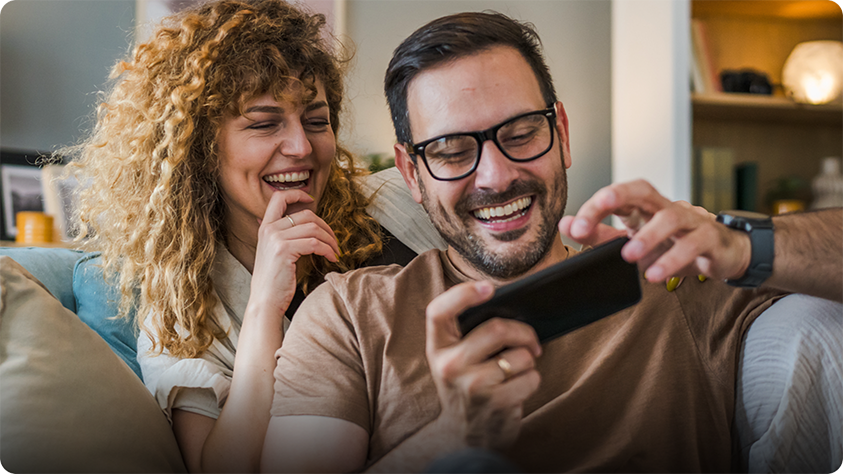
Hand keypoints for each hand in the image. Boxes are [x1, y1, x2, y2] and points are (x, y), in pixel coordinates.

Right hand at [249, 190, 339, 316]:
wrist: (265, 301)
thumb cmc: (274, 280)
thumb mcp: (274, 252)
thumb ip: (283, 236)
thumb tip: (305, 225)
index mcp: (265, 227)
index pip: (279, 198)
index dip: (297, 194)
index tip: (311, 199)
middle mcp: (268, 229)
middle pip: (306, 215)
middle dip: (325, 226)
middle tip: (334, 240)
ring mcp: (275, 239)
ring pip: (314, 228)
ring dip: (330, 240)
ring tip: (335, 251)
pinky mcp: (284, 250)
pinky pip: (315, 243)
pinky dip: (328, 250)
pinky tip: (332, 258)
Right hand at [425, 281, 541, 448]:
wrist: (464, 434)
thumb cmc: (466, 384)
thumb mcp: (455, 358)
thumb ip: (468, 332)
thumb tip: (508, 304)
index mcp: (437, 348)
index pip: (438, 311)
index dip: (462, 294)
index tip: (488, 288)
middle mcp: (449, 365)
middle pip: (496, 329)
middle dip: (524, 332)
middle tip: (530, 341)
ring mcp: (471, 386)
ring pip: (520, 355)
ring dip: (528, 361)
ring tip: (516, 371)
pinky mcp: (495, 403)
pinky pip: (530, 378)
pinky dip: (532, 380)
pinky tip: (517, 389)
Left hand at [559, 180, 751, 283]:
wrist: (723, 252)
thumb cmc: (674, 242)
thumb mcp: (633, 240)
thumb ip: (600, 234)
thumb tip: (566, 225)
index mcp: (643, 207)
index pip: (617, 196)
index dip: (594, 207)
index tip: (574, 228)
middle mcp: (665, 207)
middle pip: (642, 190)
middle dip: (618, 197)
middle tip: (597, 211)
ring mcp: (690, 220)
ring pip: (669, 217)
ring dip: (647, 235)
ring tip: (628, 256)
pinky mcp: (710, 238)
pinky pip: (693, 244)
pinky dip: (673, 259)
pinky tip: (655, 274)